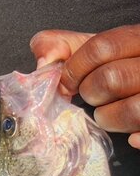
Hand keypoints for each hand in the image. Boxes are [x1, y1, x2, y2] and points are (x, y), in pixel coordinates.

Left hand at [31, 26, 139, 143]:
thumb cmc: (116, 63)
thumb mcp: (90, 47)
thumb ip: (58, 45)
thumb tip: (44, 63)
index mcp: (139, 38)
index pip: (101, 48)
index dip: (75, 68)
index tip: (67, 83)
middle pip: (112, 79)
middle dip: (90, 93)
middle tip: (92, 97)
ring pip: (133, 110)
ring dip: (109, 117)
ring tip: (109, 114)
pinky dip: (137, 137)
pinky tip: (133, 134)